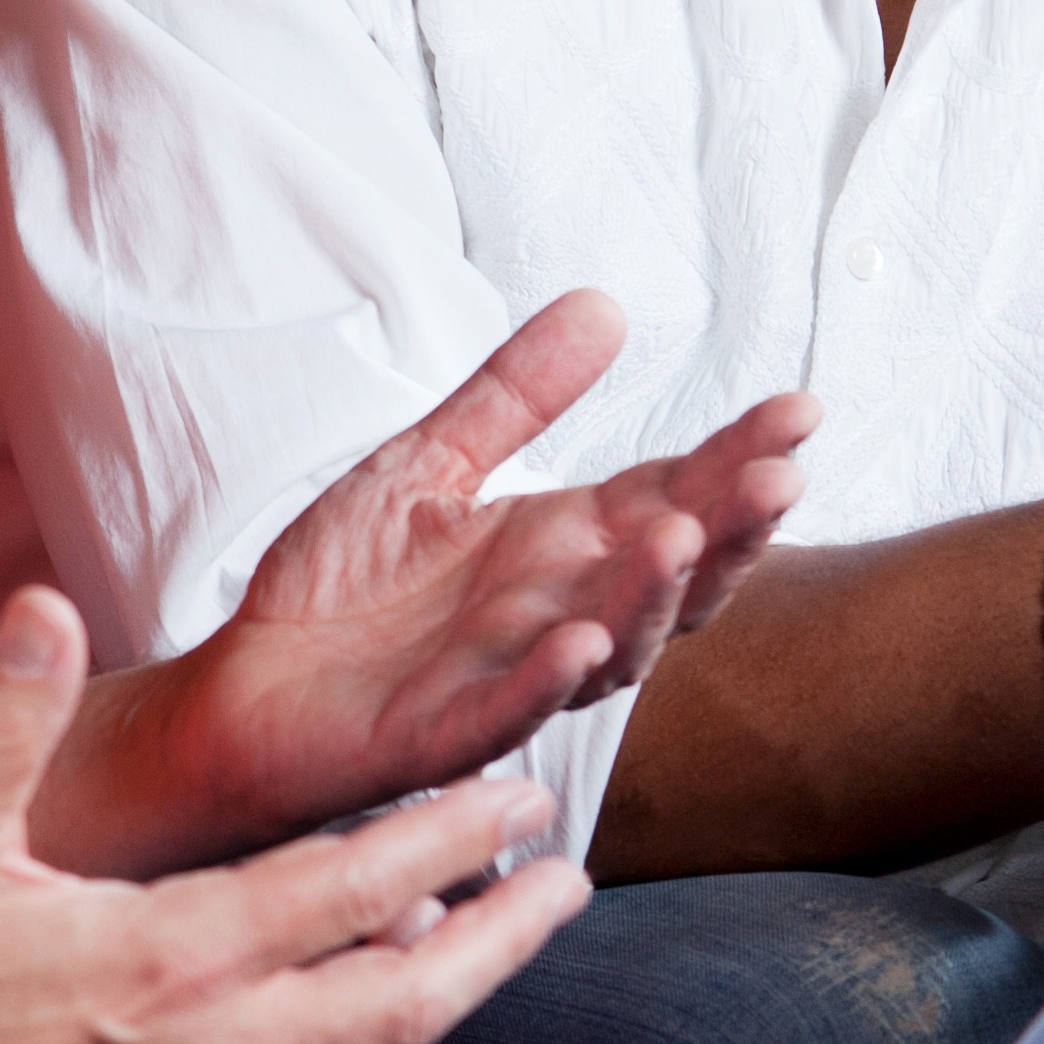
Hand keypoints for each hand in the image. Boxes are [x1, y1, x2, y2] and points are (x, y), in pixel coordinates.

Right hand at [0, 590, 591, 1043]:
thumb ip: (1, 719)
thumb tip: (40, 601)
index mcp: (168, 956)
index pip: (353, 887)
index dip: (448, 836)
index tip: (520, 792)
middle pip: (413, 995)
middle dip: (505, 935)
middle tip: (568, 881)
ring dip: (438, 1001)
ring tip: (477, 944)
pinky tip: (355, 1030)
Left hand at [160, 289, 817, 846]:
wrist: (242, 691)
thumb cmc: (340, 592)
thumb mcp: (427, 464)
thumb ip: (515, 395)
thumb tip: (605, 304)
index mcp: (561, 550)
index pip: (673, 497)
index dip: (738, 459)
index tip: (801, 408)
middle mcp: (558, 616)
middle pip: (669, 577)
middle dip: (730, 531)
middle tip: (783, 476)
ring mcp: (509, 680)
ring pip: (609, 649)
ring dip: (648, 600)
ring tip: (678, 537)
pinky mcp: (441, 739)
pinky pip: (508, 713)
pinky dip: (546, 683)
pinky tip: (580, 645)